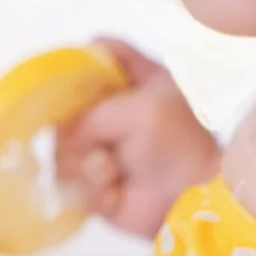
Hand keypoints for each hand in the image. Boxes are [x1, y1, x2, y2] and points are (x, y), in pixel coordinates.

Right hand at [54, 37, 222, 239]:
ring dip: (85, 167)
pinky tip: (114, 194)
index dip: (77, 63)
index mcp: (132, 79)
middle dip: (75, 132)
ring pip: (62, 152)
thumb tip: (65, 138)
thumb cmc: (177, 144)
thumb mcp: (139, 112)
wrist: (193, 201)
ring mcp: (101, 148)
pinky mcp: (95, 184)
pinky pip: (71, 186)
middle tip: (96, 145)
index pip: (95, 54)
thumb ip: (92, 115)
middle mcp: (112, 110)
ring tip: (111, 173)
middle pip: (65, 109)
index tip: (68, 84)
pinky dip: (92, 192)